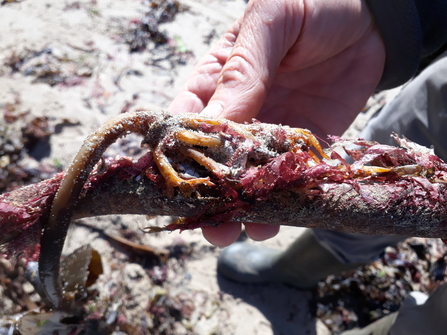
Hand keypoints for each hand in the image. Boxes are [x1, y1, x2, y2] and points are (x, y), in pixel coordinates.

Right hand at [169, 0, 385, 246]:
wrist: (370, 14)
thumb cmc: (310, 4)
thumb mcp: (270, 23)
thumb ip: (242, 70)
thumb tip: (214, 124)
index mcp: (216, 81)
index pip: (186, 122)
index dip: (177, 154)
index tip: (175, 185)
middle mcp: (240, 112)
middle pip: (216, 160)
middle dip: (212, 193)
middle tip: (212, 222)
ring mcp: (273, 130)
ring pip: (251, 175)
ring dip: (248, 204)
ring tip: (248, 227)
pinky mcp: (307, 142)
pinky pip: (293, 174)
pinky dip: (288, 196)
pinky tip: (284, 215)